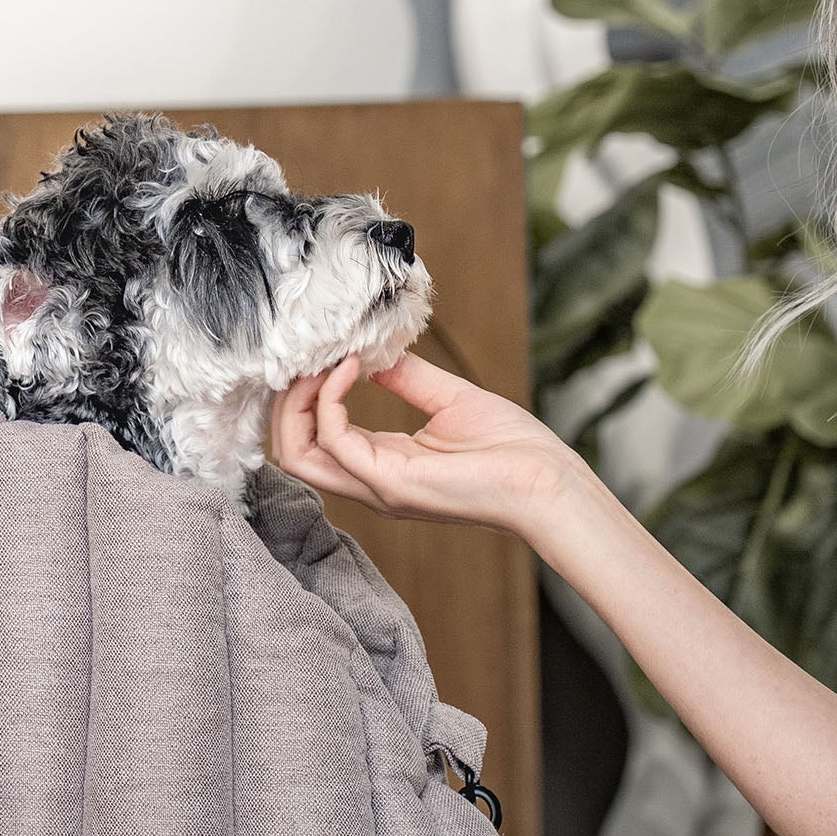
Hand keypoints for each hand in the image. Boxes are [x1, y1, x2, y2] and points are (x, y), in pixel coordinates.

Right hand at [270, 351, 582, 538]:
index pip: (313, 438)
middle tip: (311, 357)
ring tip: (324, 361)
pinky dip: (331, 398)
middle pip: (290, 450)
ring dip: (299, 400)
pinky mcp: (391, 483)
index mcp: (382, 464)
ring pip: (296, 452)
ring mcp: (376, 486)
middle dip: (288, 399)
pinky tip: (352, 368)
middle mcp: (371, 481)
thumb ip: (404, 377)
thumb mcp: (448, 398)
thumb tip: (370, 349)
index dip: (307, 393)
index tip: (329, 351)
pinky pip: (334, 439)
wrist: (549, 482)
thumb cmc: (513, 449)